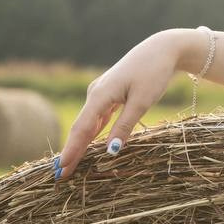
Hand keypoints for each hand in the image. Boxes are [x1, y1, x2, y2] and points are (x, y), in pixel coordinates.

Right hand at [55, 31, 180, 180]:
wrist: (162, 48)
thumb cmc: (154, 73)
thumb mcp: (142, 102)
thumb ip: (125, 126)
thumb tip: (111, 150)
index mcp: (100, 95)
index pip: (81, 129)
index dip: (71, 150)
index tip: (62, 169)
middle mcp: (96, 93)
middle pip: (81, 127)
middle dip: (71, 151)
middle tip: (61, 175)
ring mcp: (102, 93)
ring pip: (88, 123)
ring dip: (81, 143)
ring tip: (72, 163)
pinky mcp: (110, 93)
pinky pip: (97, 117)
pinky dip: (92, 132)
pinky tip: (89, 145)